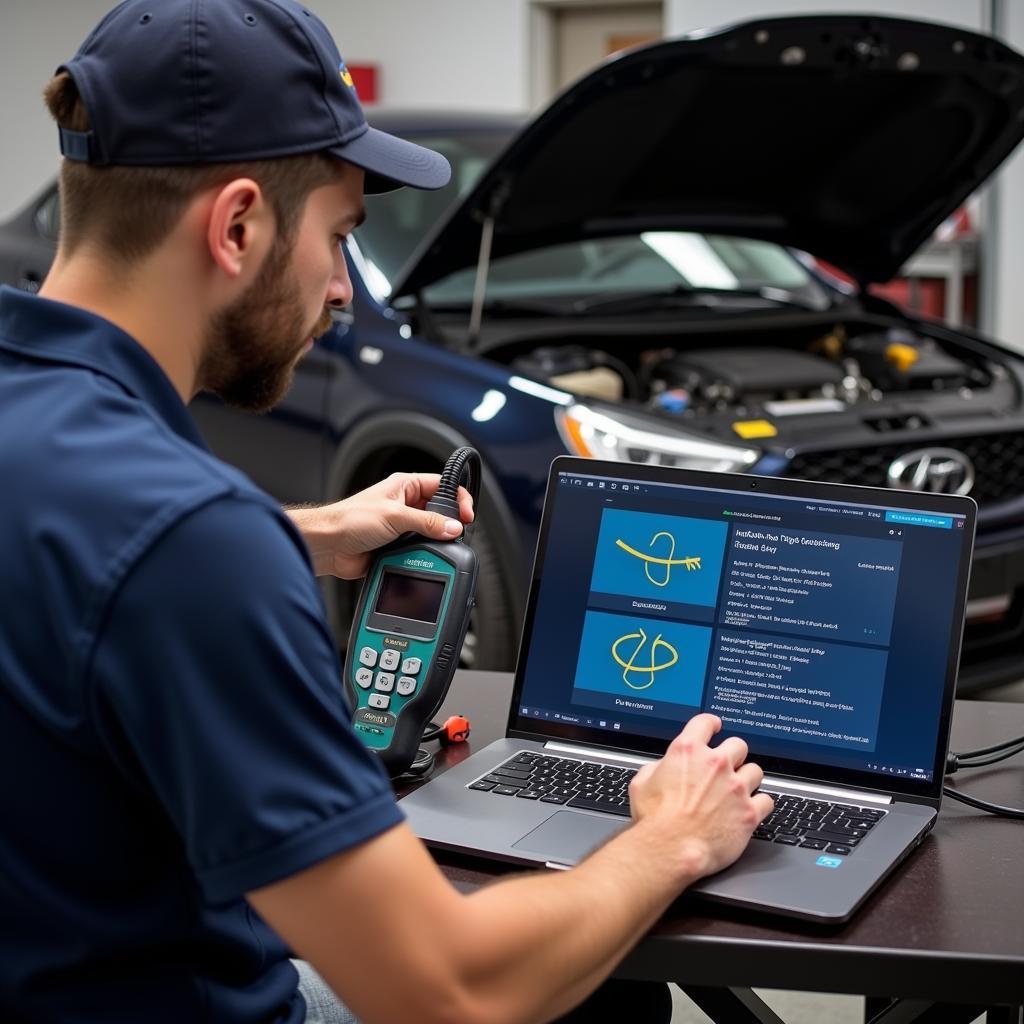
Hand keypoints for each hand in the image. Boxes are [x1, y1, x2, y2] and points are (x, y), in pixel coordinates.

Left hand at [287, 472, 474, 578]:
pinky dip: (423, 556)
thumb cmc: (349, 520)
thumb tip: (452, 527)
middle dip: (448, 523)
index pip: (442, 486)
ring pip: (430, 534)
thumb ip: (427, 522)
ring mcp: (401, 527)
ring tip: (439, 548)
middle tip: (457, 534)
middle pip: (440, 512)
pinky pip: (418, 551)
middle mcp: (404, 504)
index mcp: (405, 486)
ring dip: (434, 542)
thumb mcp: (394, 516)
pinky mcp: (396, 546)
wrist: (328, 546)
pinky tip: (423, 559)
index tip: (467, 515)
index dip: (458, 498)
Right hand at [628, 714, 772, 880]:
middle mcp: (715, 764)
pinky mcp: (749, 812)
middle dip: (733, 755)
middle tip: (727, 768)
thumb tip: (663, 767)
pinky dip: (760, 805)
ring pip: (755, 771)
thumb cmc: (654, 820)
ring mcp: (735, 787)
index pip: (706, 722)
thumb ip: (657, 767)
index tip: (715, 727)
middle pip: (738, 745)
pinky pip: (767, 800)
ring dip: (747, 779)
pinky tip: (750, 810)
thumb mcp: (641, 783)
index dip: (711, 724)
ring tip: (739, 790)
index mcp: (687, 751)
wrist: (670, 849)